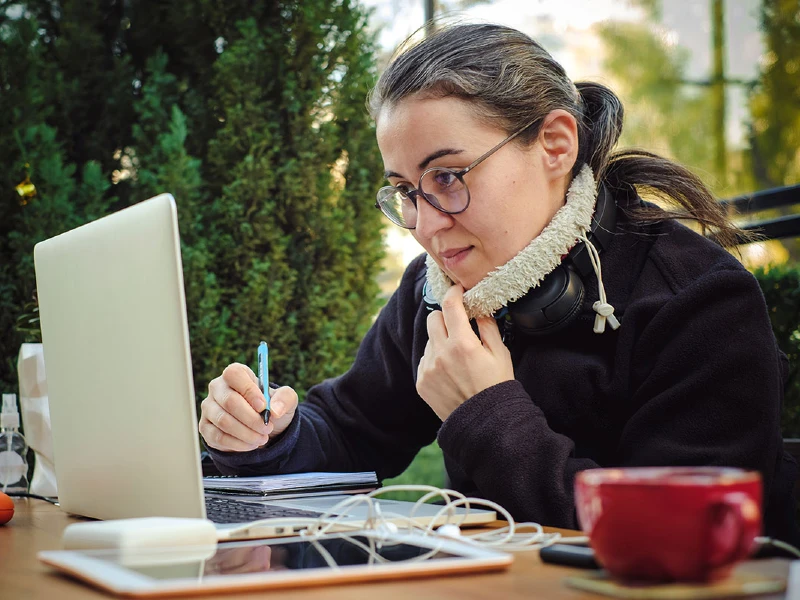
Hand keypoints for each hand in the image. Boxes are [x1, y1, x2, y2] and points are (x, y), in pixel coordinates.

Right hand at [199, 362, 297, 451]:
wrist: (261, 427)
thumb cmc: (270, 407)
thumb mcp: (286, 399)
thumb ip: (285, 398)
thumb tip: (275, 410)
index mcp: (236, 374)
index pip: (234, 375)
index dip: (249, 390)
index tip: (263, 406)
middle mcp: (218, 387)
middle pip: (229, 401)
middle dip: (251, 418)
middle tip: (267, 428)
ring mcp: (209, 407)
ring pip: (224, 421)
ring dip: (246, 433)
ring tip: (262, 438)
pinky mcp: (206, 427)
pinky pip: (218, 437)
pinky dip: (238, 444)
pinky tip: (251, 444)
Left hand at [416, 284, 513, 420]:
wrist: (484, 423)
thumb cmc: (496, 386)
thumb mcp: (500, 353)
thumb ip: (488, 326)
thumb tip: (478, 308)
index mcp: (462, 344)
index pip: (450, 306)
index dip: (454, 293)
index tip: (458, 291)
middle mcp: (441, 354)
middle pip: (433, 318)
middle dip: (445, 317)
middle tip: (459, 326)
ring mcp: (428, 369)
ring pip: (429, 340)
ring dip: (441, 341)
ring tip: (458, 358)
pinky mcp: (421, 382)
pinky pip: (425, 360)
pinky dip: (435, 359)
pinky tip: (450, 372)